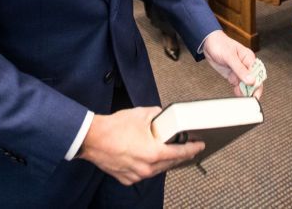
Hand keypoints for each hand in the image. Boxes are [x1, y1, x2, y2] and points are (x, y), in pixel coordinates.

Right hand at [78, 108, 203, 185]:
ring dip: (165, 161)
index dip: (192, 149)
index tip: (200, 146)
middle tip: (188, 149)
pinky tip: (149, 158)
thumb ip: (157, 114)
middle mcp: (147, 168)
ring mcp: (136, 175)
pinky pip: (143, 173)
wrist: (92, 139)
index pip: (180, 152)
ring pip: (157, 170)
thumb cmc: (114, 128)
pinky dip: (149, 166)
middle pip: (170, 163)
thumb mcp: (141, 114)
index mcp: (154, 153)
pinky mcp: (126, 178)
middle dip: (180, 155)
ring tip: (169, 152)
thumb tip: (162, 115)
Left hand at [202, 31, 262, 97]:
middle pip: (253, 81)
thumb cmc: (220, 44)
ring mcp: (239, 71)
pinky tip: (238, 96)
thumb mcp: (230, 56)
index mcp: (249, 58)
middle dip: (252, 90)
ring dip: (245, 92)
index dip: (257, 85)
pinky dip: (239, 91)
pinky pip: (238, 85)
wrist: (207, 43)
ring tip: (243, 100)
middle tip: (249, 99)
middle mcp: (246, 66)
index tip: (255, 94)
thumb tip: (251, 80)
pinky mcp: (232, 75)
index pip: (257, 74)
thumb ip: (240, 69)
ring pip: (246, 85)